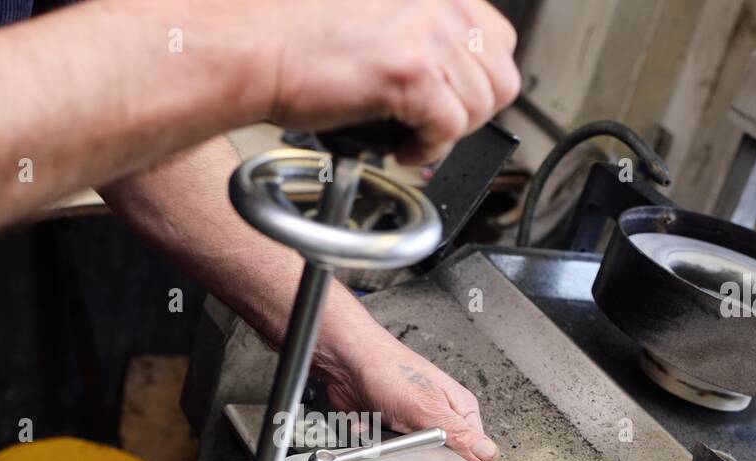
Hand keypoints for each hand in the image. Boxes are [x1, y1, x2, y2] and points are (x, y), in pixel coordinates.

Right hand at [251, 0, 519, 164]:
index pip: (498, 39)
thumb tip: (453, 76)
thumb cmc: (298, 38)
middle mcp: (439, 1)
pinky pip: (450, 129)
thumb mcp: (379, 17)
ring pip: (481, 106)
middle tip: (432, 125)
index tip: (451, 100)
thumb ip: (421, 31)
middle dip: (469, 112)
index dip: (475, 81)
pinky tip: (404, 148)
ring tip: (412, 135)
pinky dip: (429, 150)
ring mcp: (428, 34)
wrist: (255, 49)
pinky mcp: (411, 73)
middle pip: (501, 77)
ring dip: (448, 133)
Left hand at [317, 320, 498, 460]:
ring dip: (388, 446)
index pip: (473, 450)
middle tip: (404, 433)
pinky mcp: (388, 428)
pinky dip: (371, 441)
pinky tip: (369, 425)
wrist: (347, 360)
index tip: (438, 456)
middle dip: (414, 452)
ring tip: (383, 425)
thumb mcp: (430, 407)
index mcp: (459, 409)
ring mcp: (412, 422)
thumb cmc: (389, 370)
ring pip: (406, 456)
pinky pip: (382, 449)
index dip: (457, 460)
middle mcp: (438, 415)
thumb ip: (459, 435)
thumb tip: (489, 454)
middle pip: (437, 457)